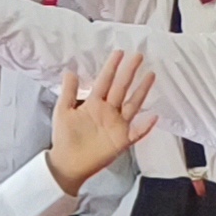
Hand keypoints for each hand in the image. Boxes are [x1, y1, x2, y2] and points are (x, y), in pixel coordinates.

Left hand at [46, 53, 157, 189]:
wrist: (67, 163)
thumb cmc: (65, 137)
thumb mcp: (63, 111)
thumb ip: (68, 92)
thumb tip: (70, 72)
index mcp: (94, 103)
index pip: (105, 81)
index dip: (112, 67)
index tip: (119, 53)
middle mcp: (108, 111)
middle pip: (121, 88)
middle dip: (129, 72)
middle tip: (138, 56)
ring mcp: (117, 125)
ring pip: (132, 105)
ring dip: (141, 91)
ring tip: (150, 76)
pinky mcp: (121, 141)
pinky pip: (136, 133)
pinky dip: (145, 126)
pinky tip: (153, 117)